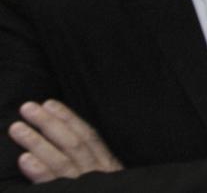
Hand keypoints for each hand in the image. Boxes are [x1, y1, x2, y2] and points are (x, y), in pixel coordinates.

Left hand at [7, 100, 122, 182]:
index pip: (88, 136)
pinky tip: (25, 159)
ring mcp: (86, 187)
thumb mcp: (107, 183)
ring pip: (62, 160)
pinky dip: (40, 171)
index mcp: (107, 167)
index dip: (69, 119)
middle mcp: (98, 174)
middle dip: (50, 124)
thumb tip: (67, 146)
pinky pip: (55, 185)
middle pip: (73, 144)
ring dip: (38, 142)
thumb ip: (92, 166)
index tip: (50, 103)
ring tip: (17, 128)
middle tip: (28, 108)